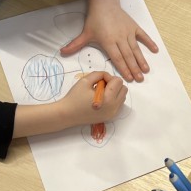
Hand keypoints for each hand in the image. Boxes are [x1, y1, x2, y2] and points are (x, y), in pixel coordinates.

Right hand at [12, 71, 127, 138]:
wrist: (67, 115)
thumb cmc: (74, 97)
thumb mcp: (85, 80)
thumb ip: (99, 74)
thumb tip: (107, 75)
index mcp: (108, 98)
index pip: (118, 81)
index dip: (108, 77)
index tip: (99, 80)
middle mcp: (113, 107)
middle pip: (124, 89)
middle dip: (114, 84)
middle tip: (101, 85)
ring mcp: (113, 113)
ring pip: (123, 96)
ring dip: (115, 91)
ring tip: (101, 92)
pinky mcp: (110, 117)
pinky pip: (119, 104)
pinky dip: (114, 99)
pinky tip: (102, 99)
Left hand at [61, 0, 157, 81]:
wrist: (104, 3)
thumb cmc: (95, 19)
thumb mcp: (85, 33)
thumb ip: (75, 44)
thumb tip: (61, 53)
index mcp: (109, 41)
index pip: (117, 58)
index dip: (123, 68)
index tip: (129, 78)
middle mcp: (120, 38)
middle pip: (128, 56)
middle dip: (134, 68)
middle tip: (140, 79)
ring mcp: (128, 32)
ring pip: (136, 49)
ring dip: (141, 60)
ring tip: (146, 70)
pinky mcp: (134, 27)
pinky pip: (143, 36)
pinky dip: (149, 42)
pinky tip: (155, 50)